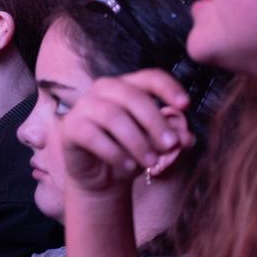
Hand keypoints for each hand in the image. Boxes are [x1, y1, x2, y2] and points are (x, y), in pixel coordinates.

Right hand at [61, 70, 193, 195]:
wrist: (101, 179)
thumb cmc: (131, 154)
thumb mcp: (157, 146)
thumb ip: (173, 138)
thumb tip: (186, 137)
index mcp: (128, 87)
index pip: (149, 77)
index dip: (168, 88)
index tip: (185, 106)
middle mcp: (103, 91)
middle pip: (132, 96)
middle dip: (155, 122)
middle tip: (171, 145)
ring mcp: (83, 107)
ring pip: (112, 115)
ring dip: (136, 140)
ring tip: (150, 162)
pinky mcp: (70, 127)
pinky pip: (92, 135)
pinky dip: (114, 152)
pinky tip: (128, 165)